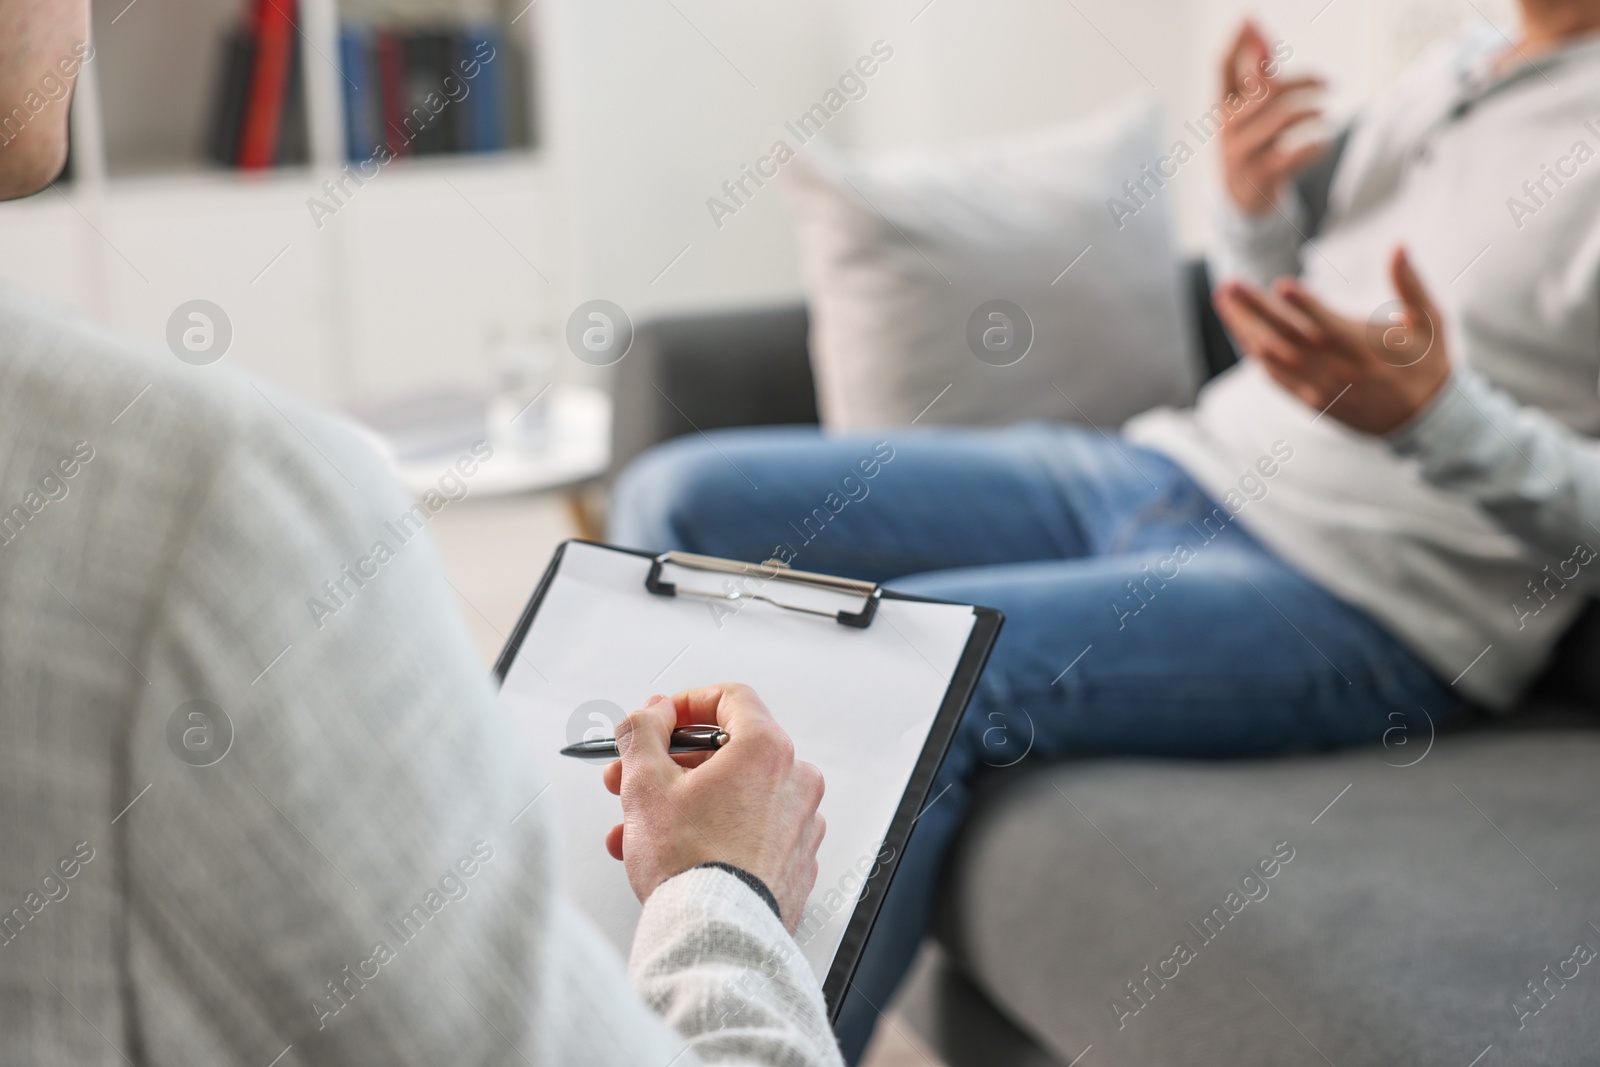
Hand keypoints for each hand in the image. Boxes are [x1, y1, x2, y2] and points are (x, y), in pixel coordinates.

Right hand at [603, 684, 824, 932]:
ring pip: (733, 797)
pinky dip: (711, 833)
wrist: (717, 937)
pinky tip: (670, 855)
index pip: (731, 699)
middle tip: (631, 778)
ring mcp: (800, 824)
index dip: (686, 703)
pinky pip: (749, 831)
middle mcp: (795, 781)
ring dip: (681, 805)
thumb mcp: (645, 783)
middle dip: (669, 765)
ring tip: (634, 830)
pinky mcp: (795, 862)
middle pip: (727, 753)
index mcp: (767, 750)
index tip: (660, 719)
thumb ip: (645, 732)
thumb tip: (653, 712)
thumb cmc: (690, 865)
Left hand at [1213, 246, 1451, 434]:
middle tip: (1229, 285)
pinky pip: (1274, 376)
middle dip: (1254, 311)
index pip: (1328, 325)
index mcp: (1366, 349)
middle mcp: (1337, 371)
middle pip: (1287, 339)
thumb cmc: (1427, 363)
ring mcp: (1319, 388)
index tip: (1279, 285)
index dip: (1304, 306)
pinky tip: (1240, 331)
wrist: (1423, 421)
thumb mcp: (1430, 321)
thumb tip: (1399, 246)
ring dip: (1244, 329)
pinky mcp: (1310, 400)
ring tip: (1225, 300)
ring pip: (1272, 358)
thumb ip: (1410, 284)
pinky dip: (1255, 353)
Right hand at [1218, 19, 1326, 215]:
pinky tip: (1322, 143)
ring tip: (1323, 111)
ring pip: (1282, 119)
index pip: (1222, 68)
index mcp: (1222, 106)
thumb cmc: (1250, 143)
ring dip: (1310, 111)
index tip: (1249, 16)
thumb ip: (1253, 71)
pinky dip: (1314, 146)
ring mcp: (1241, 153)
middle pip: (1266, 90)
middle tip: (1327, 81)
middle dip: (1302, 81)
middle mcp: (1227, 127)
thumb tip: (1256, 27)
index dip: (1237, 42)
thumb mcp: (1246, 110)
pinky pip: (1293, 154)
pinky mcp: (1260, 176)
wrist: (1241, 200)